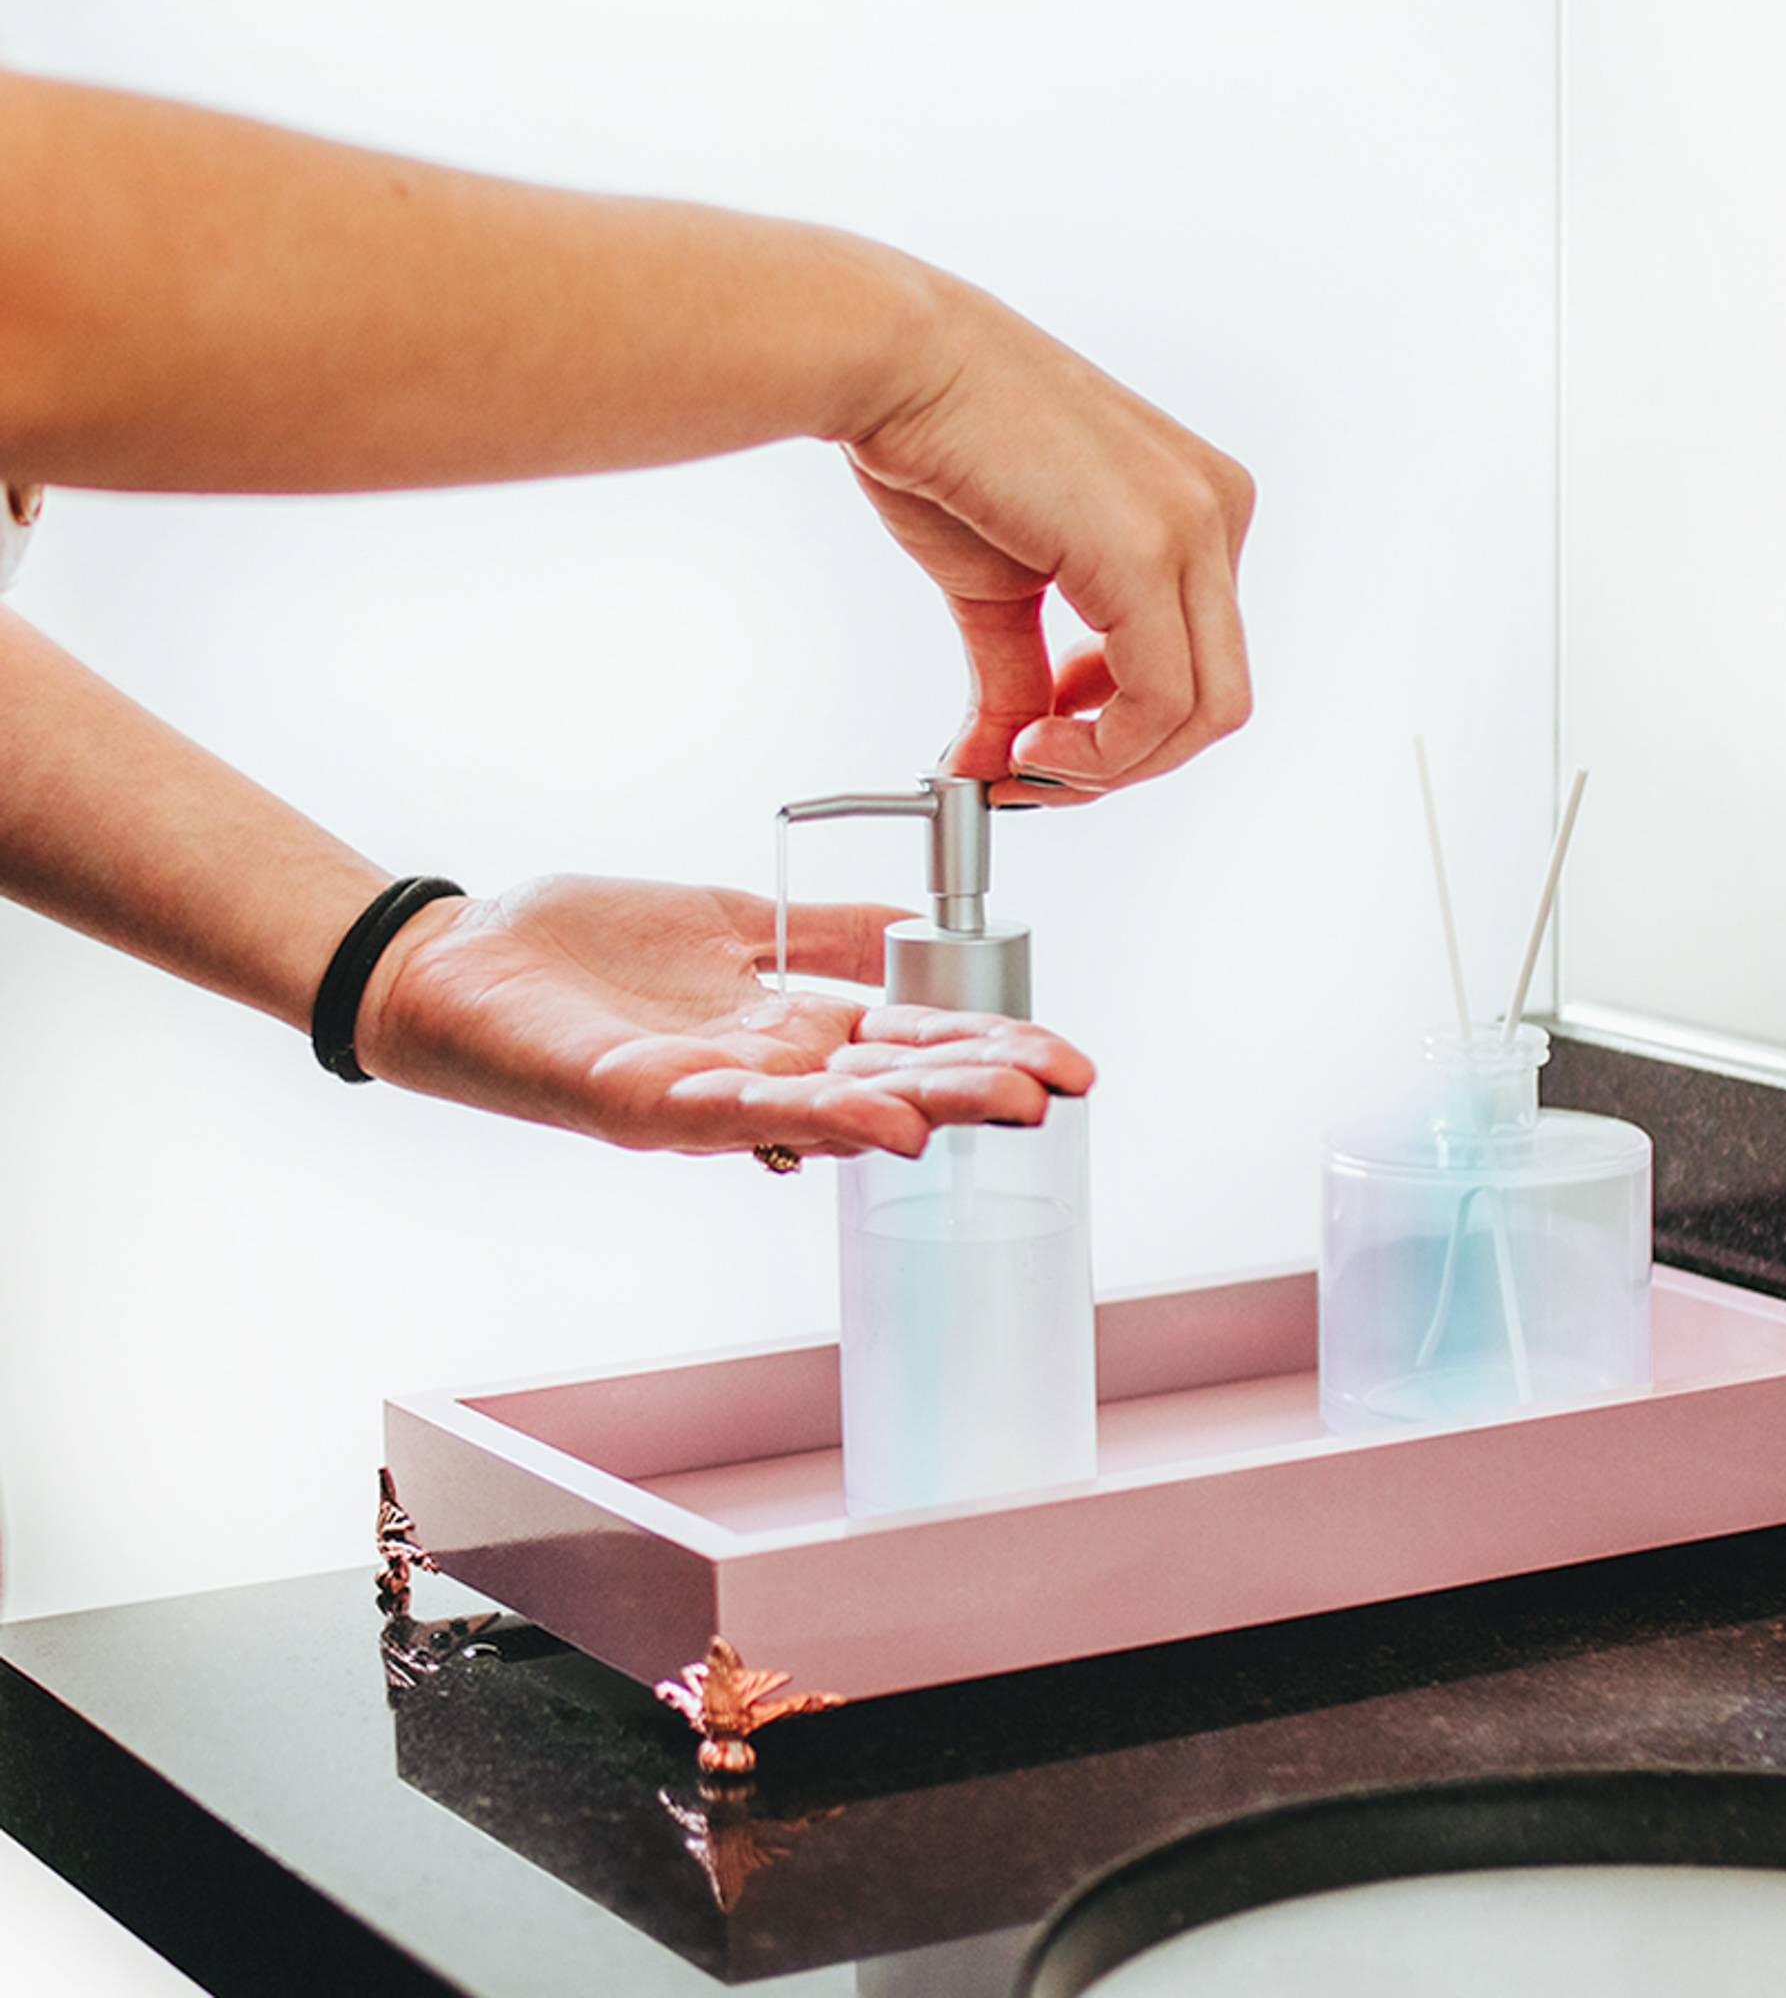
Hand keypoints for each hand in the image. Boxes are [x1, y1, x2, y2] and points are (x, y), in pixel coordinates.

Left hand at [353, 875, 1092, 1155]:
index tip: (1068, 1057)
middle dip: (976, 1088)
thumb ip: (830, 935)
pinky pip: (731, 1117)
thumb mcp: (734, 922)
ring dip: (917, 1112)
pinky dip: (810, 1117)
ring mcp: (702, 1100)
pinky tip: (875, 1121)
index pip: (910, 1046)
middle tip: (1060, 1092)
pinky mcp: (636, 1103)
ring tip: (998, 1110)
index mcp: (788, 1033)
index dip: (988, 1050)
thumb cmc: (584, 948)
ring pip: (826, 1111)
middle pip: (886, 1085)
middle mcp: (759, 1078)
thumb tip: (929, 930)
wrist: (458, 960)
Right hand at [845, 275, 1253, 805]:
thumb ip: (1022, 680)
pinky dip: (1098, 751)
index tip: (1045, 745)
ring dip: (1110, 767)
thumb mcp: (999, 588)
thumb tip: (995, 765)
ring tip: (1024, 761)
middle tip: (1037, 773)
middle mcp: (1216, 508)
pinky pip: (1159, 702)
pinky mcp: (1150, 549)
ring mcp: (1195, 525)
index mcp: (1198, 506)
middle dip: (1123, 762)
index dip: (1123, 730)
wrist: (895, 362)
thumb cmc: (943, 439)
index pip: (1200, 660)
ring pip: (1203, 713)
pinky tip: (1029, 742)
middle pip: (1216, 699)